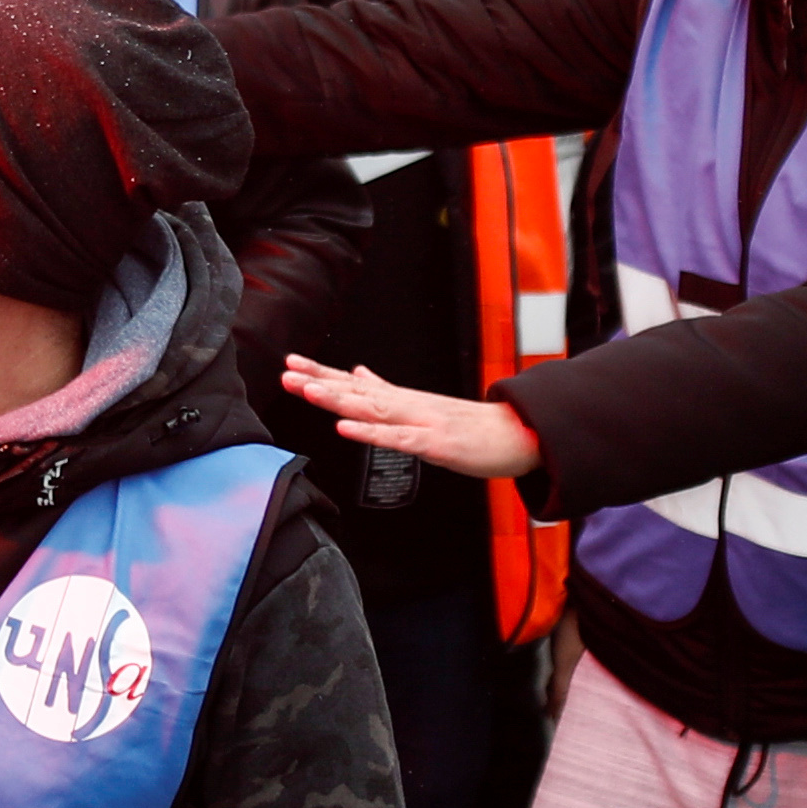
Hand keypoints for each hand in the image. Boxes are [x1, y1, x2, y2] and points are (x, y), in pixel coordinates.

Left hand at [276, 354, 541, 486]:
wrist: (520, 433)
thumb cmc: (473, 425)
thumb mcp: (424, 405)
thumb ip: (387, 391)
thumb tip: (358, 373)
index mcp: (403, 399)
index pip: (354, 384)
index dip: (322, 373)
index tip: (291, 364)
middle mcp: (408, 404)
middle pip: (357, 392)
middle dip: (321, 382)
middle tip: (286, 372)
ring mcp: (421, 421)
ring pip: (373, 409)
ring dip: (339, 400)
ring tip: (308, 391)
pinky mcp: (436, 443)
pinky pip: (397, 438)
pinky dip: (370, 433)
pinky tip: (347, 428)